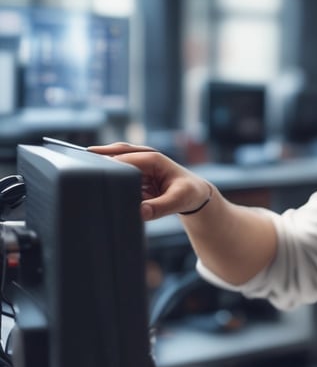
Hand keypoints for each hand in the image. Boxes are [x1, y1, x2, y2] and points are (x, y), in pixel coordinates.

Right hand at [88, 142, 211, 220]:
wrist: (195, 194)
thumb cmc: (189, 193)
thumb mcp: (179, 201)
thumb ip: (159, 207)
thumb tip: (139, 212)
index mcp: (152, 159)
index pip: (122, 159)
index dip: (105, 164)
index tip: (87, 172)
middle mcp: (142, 158)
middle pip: (111, 154)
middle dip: (93, 159)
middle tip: (70, 163)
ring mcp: (137, 165)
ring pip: (111, 163)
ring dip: (98, 168)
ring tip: (77, 174)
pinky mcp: (134, 175)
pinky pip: (117, 175)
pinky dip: (106, 178)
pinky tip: (92, 185)